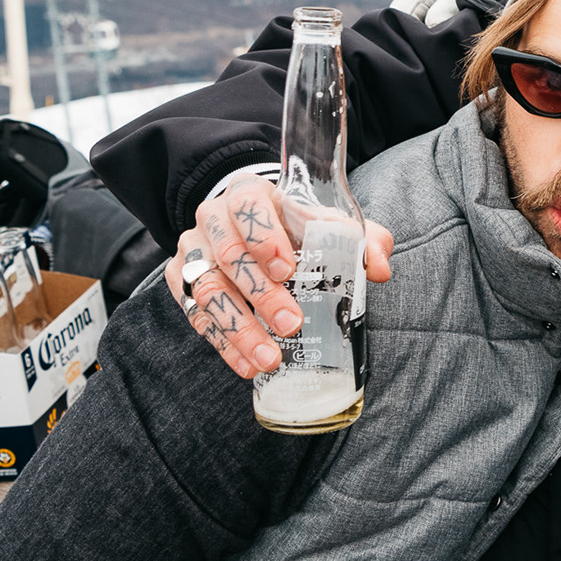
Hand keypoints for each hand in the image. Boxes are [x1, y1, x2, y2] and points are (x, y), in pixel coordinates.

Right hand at [166, 174, 393, 377]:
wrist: (254, 228)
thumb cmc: (297, 225)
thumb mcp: (330, 222)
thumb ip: (362, 239)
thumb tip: (379, 269)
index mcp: (247, 194)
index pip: (246, 206)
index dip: (264, 237)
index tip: (288, 269)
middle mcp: (212, 220)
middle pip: (228, 255)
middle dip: (261, 294)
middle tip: (291, 323)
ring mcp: (194, 252)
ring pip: (207, 290)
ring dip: (239, 329)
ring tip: (269, 358)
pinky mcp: (181, 284)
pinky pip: (197, 316)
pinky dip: (223, 344)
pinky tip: (247, 365)